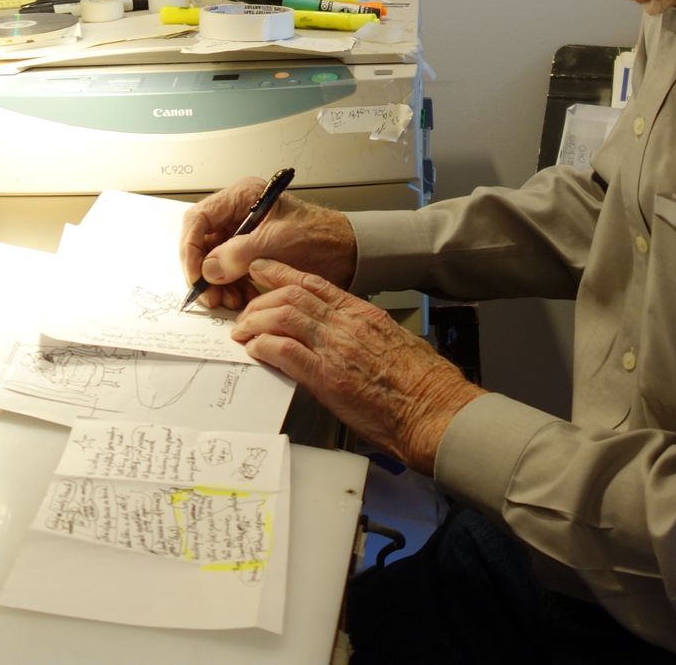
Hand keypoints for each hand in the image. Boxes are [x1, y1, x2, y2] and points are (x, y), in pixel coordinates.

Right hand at [180, 177, 358, 310]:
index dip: (190, 248)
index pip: (199, 218)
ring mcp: (243, 235)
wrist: (349, 252)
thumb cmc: (321, 235)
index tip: (195, 275)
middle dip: (204, 273)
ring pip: (213, 262)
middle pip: (202, 243)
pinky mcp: (250, 255)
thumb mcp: (278, 242)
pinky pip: (229, 273)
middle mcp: (238, 214)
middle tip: (211, 297)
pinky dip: (232, 288)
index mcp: (242, 197)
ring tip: (231, 302)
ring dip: (218, 285)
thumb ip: (240, 253)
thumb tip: (208, 269)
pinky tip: (242, 299)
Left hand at [232, 259, 483, 473]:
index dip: (283, 273)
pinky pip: (285, 351)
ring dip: (256, 323)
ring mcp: (335, 348)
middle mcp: (347, 324)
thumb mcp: (392, 343)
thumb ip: (363, 336)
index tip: (262, 269)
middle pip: (292, 296)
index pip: (315, 284)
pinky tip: (255, 351)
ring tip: (243, 333)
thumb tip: (341, 340)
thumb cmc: (421, 382)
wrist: (432, 407)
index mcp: (363, 314)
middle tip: (245, 313)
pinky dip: (264, 347)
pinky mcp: (327, 377)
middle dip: (261, 301)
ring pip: (283, 316)